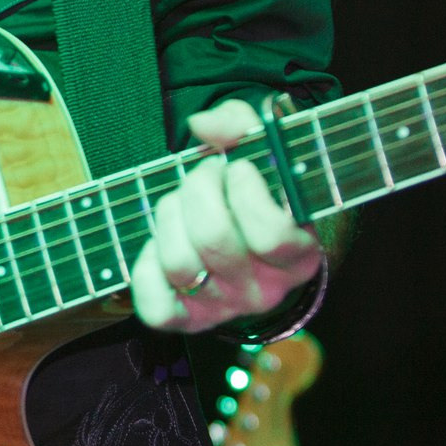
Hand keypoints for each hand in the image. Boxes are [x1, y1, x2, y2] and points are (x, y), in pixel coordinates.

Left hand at [128, 101, 323, 335]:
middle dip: (199, 189)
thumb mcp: (267, 147)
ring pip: (179, 264)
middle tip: (206, 174)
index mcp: (298, 254)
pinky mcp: (190, 320)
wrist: (255, 236)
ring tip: (183, 200)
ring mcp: (226, 309)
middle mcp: (266, 291)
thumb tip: (202, 125)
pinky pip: (156, 308)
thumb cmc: (263, 185)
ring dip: (170, 216)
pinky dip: (146, 269)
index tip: (241, 167)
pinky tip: (161, 241)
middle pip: (214, 241)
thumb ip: (242, 124)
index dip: (247, 192)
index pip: (271, 235)